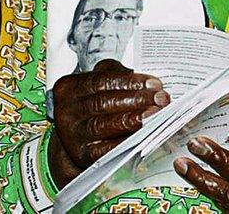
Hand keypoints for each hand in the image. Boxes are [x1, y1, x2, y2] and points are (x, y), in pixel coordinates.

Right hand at [48, 59, 169, 187]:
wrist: (76, 138)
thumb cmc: (93, 105)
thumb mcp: (98, 84)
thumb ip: (116, 74)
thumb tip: (146, 80)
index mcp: (70, 88)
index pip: (101, 80)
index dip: (129, 81)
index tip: (154, 83)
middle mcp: (67, 111)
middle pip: (103, 102)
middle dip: (136, 99)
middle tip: (161, 99)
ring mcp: (72, 134)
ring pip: (104, 124)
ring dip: (134, 119)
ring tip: (156, 114)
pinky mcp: (82, 154)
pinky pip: (105, 148)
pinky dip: (126, 141)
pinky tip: (144, 135)